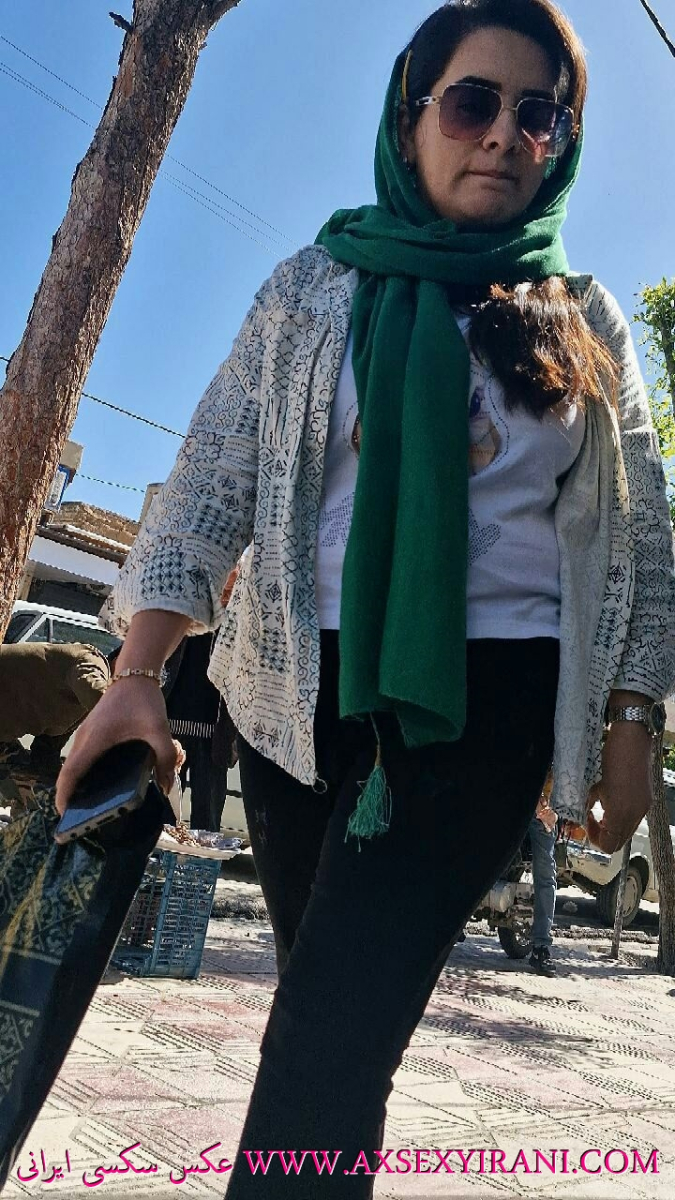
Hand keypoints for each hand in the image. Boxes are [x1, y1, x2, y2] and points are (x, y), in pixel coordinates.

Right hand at [55, 678, 179, 814]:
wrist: (135, 673)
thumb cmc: (144, 700)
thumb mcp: (160, 730)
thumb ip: (165, 758)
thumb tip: (166, 786)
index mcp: (95, 740)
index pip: (71, 772)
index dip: (64, 795)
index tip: (65, 815)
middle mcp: (84, 739)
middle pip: (70, 773)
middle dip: (71, 796)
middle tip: (80, 820)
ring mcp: (86, 735)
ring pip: (75, 765)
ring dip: (77, 784)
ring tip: (90, 807)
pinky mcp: (92, 733)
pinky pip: (83, 758)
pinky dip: (85, 773)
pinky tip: (102, 784)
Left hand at [585, 722, 653, 853]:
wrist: (633, 740)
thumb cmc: (612, 758)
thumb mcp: (596, 784)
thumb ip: (591, 802)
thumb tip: (586, 812)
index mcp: (621, 812)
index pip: (609, 844)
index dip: (594, 837)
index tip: (586, 822)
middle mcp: (635, 814)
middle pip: (618, 842)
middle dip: (603, 835)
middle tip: (592, 820)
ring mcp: (643, 808)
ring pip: (626, 832)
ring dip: (612, 827)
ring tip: (601, 812)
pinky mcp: (646, 800)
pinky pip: (633, 819)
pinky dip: (621, 817)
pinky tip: (612, 802)